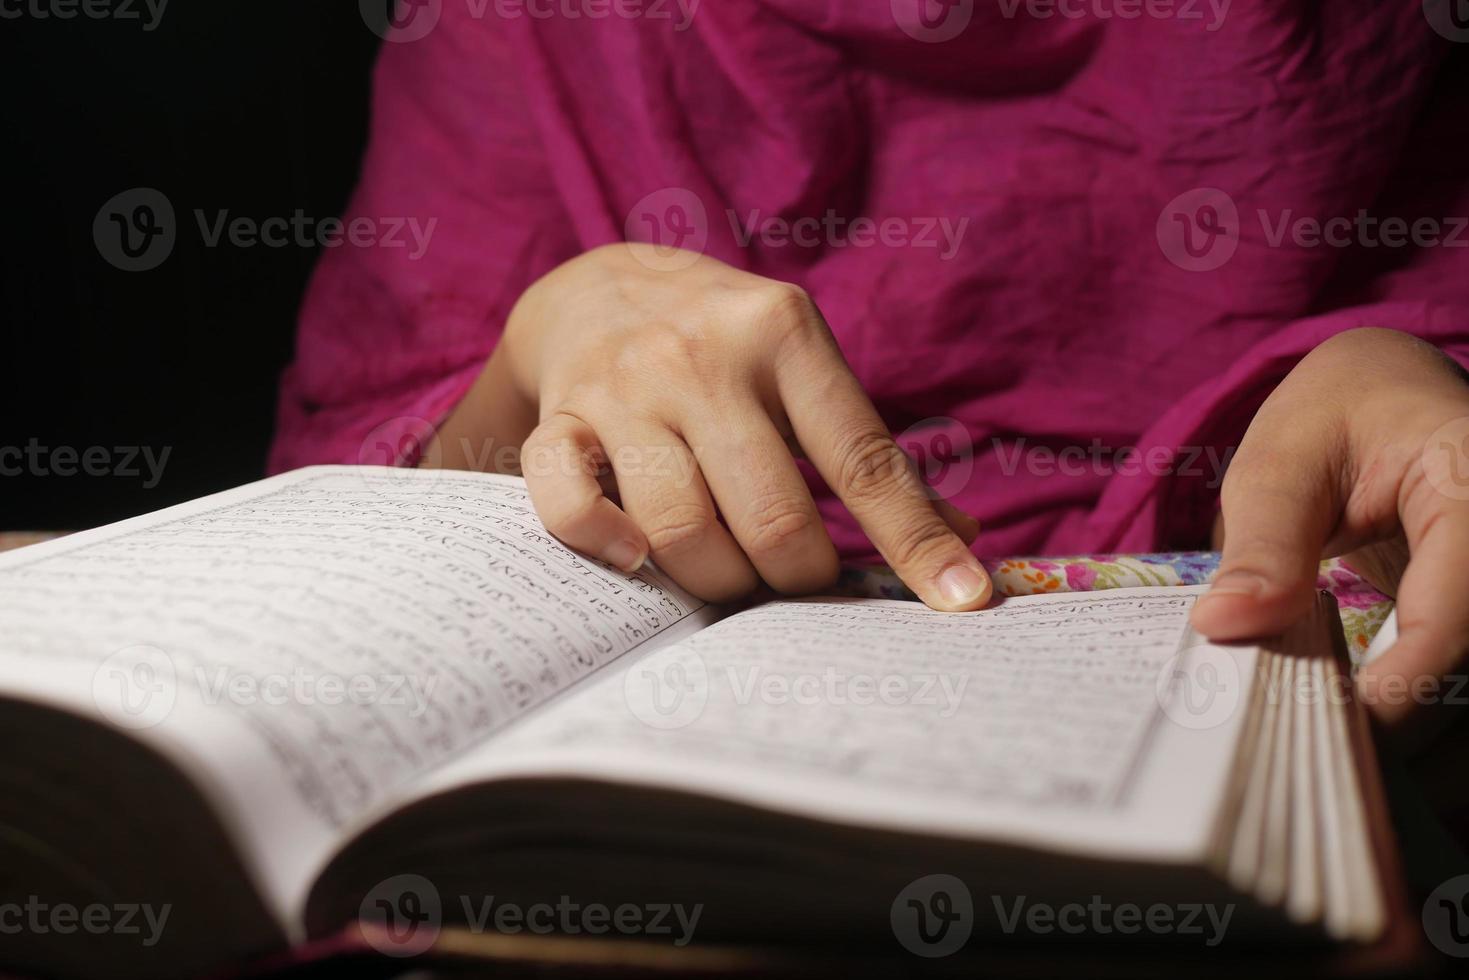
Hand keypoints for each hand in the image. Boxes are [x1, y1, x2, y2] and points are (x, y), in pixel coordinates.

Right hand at [432, 244, 989, 609]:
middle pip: (772, 518)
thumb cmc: (727, 347)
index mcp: (784, 336)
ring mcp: (622, 389)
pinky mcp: (557, 419)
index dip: (915, 542)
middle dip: (796, 574)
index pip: (863, 460)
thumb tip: (964, 545)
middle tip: (793, 572)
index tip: (965, 603)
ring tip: (730, 569)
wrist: (599, 288)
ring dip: (717, 580)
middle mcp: (702, 357)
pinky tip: (636, 554)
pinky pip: (568, 504)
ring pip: (680, 531)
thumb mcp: (805, 370)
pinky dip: (604, 544)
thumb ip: (872, 457)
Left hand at [1189, 327, 1468, 739]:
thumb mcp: (1283, 459)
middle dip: (1429, 738)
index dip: (1417, 676)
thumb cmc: (1339, 418)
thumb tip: (1224, 624)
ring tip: (1352, 788)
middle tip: (1334, 774)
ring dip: (1442, 760)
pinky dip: (1446, 750)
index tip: (1347, 728)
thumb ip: (1263, 543)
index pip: (1468, 601)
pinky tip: (1385, 773)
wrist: (1397, 397)